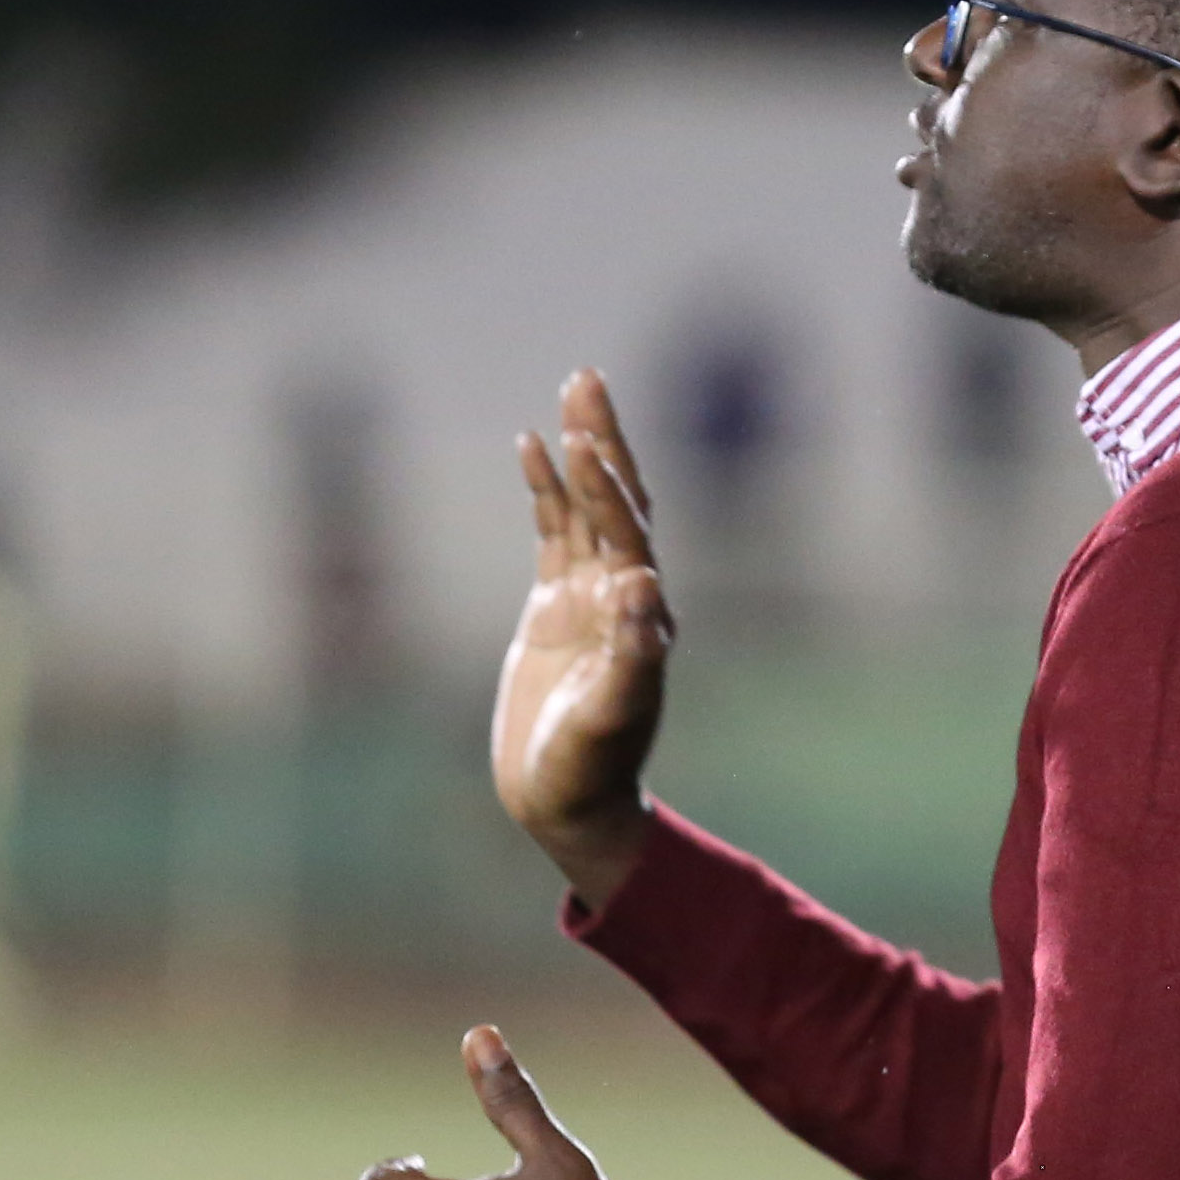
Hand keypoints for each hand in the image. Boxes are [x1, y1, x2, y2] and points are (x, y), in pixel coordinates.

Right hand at [496, 370, 674, 911]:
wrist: (568, 801)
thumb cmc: (590, 770)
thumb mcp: (609, 720)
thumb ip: (633, 658)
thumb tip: (648, 587)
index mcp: (643, 617)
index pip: (627, 534)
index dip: (606, 489)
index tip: (581, 441)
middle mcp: (625, 595)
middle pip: (618, 500)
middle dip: (603, 440)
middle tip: (587, 379)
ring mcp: (591, 595)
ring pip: (587, 506)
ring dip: (580, 449)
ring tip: (572, 388)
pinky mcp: (558, 604)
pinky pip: (554, 532)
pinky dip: (545, 489)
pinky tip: (530, 445)